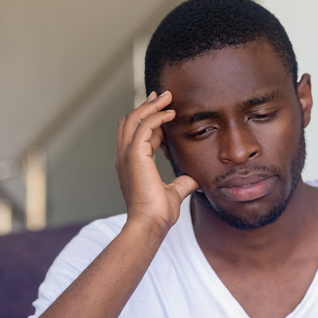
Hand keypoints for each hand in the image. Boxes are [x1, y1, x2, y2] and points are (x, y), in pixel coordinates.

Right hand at [116, 91, 197, 231]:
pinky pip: (144, 127)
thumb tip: (193, 180)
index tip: (164, 110)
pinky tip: (171, 113)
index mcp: (131, 165)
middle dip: (146, 106)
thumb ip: (182, 184)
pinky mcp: (134, 155)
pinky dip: (156, 117)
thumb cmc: (158, 214)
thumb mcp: (173, 193)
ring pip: (134, 119)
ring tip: (167, 96)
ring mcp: (127, 155)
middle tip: (162, 95)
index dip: (151, 121)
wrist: (151, 223)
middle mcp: (125, 157)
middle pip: (130, 122)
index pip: (138, 135)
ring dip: (151, 105)